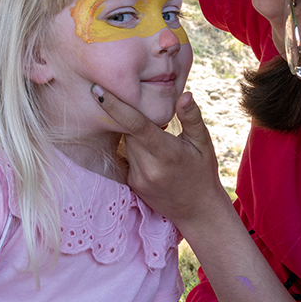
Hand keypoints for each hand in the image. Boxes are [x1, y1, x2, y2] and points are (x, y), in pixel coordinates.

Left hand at [90, 84, 228, 229]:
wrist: (199, 211)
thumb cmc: (203, 172)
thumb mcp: (204, 143)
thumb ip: (192, 117)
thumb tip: (184, 94)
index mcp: (166, 152)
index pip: (134, 124)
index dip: (114, 105)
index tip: (97, 90)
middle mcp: (148, 167)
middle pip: (127, 131)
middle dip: (134, 118)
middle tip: (152, 116)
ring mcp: (138, 178)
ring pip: (126, 144)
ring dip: (135, 135)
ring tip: (158, 140)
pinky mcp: (133, 184)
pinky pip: (127, 157)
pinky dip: (135, 150)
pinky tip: (153, 156)